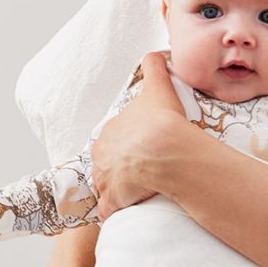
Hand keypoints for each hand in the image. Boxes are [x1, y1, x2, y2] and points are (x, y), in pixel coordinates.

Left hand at [92, 52, 186, 221]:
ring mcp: (106, 180)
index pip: (114, 139)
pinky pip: (108, 210)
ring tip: (135, 193)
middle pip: (107, 163)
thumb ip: (154, 68)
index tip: (141, 148)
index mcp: (109, 132)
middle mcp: (101, 156)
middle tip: (141, 170)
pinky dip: (112, 212)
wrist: (166, 149)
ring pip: (106, 186)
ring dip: (117, 190)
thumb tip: (155, 54)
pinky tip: (121, 212)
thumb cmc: (162, 120)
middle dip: (119, 167)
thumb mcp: (157, 88)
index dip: (127, 144)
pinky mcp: (114, 200)